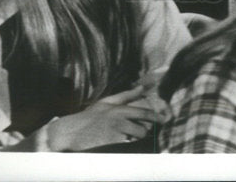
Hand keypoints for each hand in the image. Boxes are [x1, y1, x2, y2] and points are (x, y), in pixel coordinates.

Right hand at [45, 85, 166, 150]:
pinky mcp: (110, 146)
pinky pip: (124, 149)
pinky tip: (117, 147)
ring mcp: (115, 135)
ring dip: (134, 142)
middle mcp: (119, 121)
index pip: (143, 113)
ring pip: (134, 141)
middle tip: (139, 135)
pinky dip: (124, 149)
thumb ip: (126, 95)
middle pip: (142, 130)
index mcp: (120, 110)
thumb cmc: (89, 117)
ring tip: (124, 140)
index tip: (164, 121)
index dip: (156, 117)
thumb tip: (142, 87)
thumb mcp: (106, 102)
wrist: (71, 132)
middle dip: (143, 133)